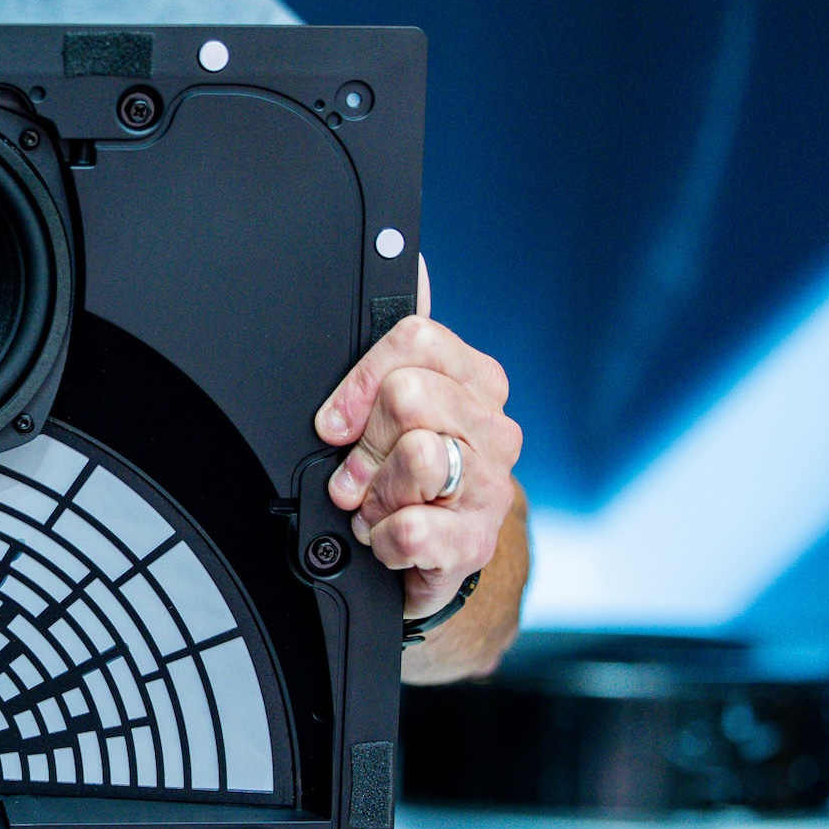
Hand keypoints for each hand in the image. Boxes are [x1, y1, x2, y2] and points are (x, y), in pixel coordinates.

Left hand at [313, 260, 521, 617]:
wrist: (424, 562)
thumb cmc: (398, 477)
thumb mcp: (387, 410)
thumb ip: (395, 350)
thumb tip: (415, 266)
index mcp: (475, 383)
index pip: (418, 338)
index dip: (361, 380)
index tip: (336, 421)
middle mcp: (493, 430)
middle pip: (409, 396)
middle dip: (364, 442)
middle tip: (357, 473)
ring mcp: (490, 488)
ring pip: (417, 458)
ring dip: (373, 493)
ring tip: (376, 506)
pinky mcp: (474, 545)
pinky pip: (411, 529)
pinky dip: (380, 541)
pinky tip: (387, 541)